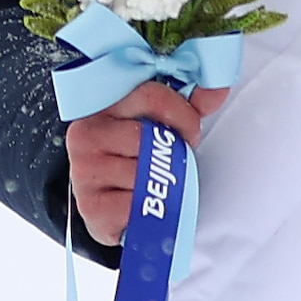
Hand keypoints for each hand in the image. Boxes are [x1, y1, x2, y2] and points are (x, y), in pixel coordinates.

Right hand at [67, 81, 229, 244]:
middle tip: (176, 163)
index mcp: (103, 106)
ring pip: (144, 173)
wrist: (111, 208)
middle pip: (150, 137)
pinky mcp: (90, 206)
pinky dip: (149, 210)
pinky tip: (144, 206)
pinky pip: (136, 205)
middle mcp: (85, 134)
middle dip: (175, 152)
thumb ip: (189, 105)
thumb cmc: (137, 161)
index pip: (152, 97)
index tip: (189, 132)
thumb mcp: (161, 126)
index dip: (183, 116)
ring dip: (161, 183)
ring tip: (157, 185)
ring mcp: (84, 170)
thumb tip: (216, 90)